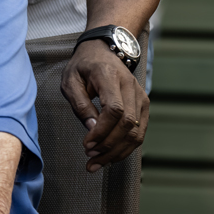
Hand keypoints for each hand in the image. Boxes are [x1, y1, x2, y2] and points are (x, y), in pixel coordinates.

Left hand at [60, 39, 148, 170]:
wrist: (103, 51)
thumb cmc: (82, 66)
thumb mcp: (70, 80)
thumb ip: (80, 104)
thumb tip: (92, 129)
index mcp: (110, 77)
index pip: (114, 109)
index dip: (102, 131)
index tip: (86, 144)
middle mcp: (130, 87)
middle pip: (127, 125)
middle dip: (108, 146)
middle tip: (89, 157)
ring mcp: (140, 97)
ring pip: (136, 133)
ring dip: (117, 152)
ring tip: (97, 162)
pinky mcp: (144, 106)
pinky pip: (139, 132)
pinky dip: (126, 148)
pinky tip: (110, 156)